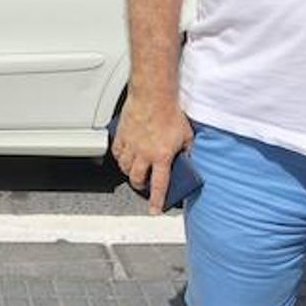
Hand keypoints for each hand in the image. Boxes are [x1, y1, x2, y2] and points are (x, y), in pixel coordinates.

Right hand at [110, 95, 193, 214]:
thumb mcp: (187, 135)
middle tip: (143, 187)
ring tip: (134, 171)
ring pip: (125, 167)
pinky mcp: (122, 134)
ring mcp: (131, 144)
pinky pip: (117, 152)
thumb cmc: (170, 112)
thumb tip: (188, 158)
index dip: (157, 201)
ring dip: (130, 173)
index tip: (155, 210)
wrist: (154, 95)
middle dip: (140, 186)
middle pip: (137, 179)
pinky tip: (124, 156)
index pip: (159, 185)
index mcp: (161, 157)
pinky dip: (120, 158)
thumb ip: (186, 150)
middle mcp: (144, 154)